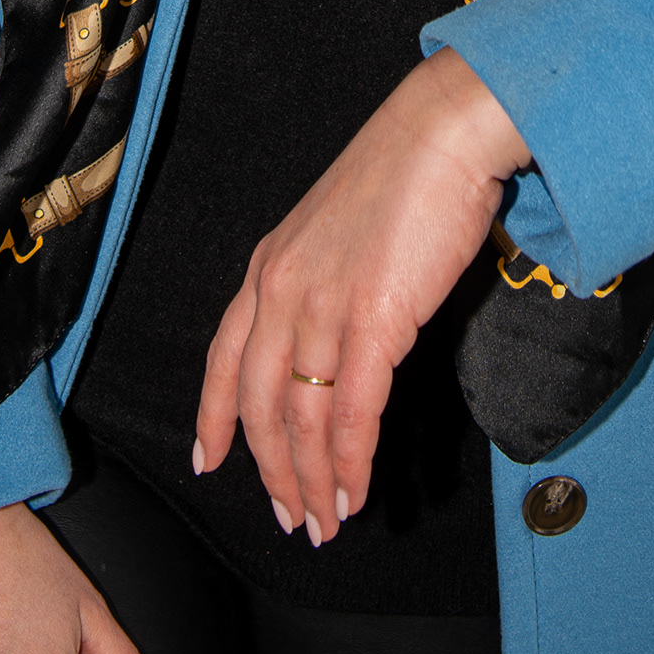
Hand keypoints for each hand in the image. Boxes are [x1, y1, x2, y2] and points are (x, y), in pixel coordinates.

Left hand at [195, 48, 530, 544]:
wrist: (444, 132)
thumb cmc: (407, 173)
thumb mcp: (340, 229)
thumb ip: (325, 283)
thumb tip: (342, 338)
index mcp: (268, 266)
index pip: (223, 359)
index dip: (213, 418)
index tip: (209, 462)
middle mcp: (281, 289)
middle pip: (258, 404)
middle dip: (271, 472)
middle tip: (289, 517)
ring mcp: (322, 306)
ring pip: (301, 419)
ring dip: (311, 481)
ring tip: (327, 521)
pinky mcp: (372, 320)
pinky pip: (351, 412)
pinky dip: (350, 462)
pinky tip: (355, 490)